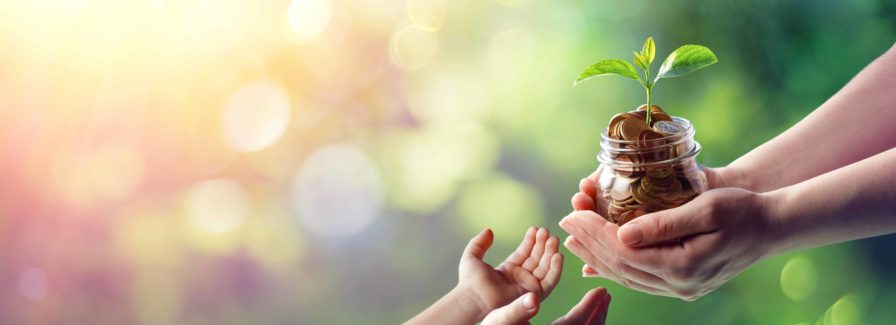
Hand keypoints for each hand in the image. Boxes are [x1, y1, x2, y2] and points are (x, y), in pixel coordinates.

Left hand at [457, 227, 562, 316]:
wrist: (474, 297)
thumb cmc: (470, 281)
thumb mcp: (472, 256)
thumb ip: (479, 243)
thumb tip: (489, 230)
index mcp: (508, 269)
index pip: (524, 252)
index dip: (531, 241)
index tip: (536, 228)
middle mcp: (520, 277)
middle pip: (536, 258)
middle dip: (543, 244)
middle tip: (546, 231)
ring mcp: (527, 286)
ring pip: (544, 267)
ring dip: (550, 253)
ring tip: (553, 239)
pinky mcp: (533, 294)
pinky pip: (549, 281)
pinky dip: (555, 269)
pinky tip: (557, 255)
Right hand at [482, 288, 610, 324]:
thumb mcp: (498, 320)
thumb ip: (516, 310)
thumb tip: (533, 299)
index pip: (576, 323)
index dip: (591, 307)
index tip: (601, 290)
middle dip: (598, 313)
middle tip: (605, 295)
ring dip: (594, 320)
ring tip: (599, 304)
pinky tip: (583, 317)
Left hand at [562, 168, 777, 299]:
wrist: (772, 227)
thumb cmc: (742, 209)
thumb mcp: (706, 208)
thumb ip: (663, 224)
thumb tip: (621, 234)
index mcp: (683, 266)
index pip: (623, 251)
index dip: (594, 231)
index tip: (573, 211)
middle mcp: (679, 285)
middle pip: (620, 266)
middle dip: (588, 243)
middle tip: (565, 220)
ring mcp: (681, 288)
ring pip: (627, 276)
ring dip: (596, 257)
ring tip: (573, 239)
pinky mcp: (682, 285)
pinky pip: (640, 279)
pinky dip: (615, 268)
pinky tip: (596, 261)